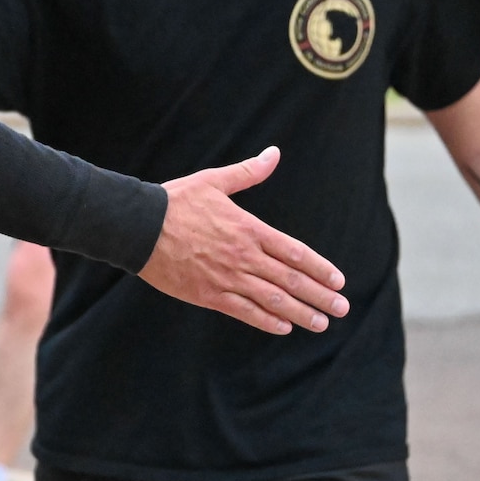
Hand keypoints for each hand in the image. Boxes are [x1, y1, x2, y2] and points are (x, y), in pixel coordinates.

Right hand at [140, 147, 347, 334]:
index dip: (320, 268)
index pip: (295, 252)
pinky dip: (266, 321)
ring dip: (301, 313)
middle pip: (291, 279)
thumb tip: (274, 153)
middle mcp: (243, 255)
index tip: (338, 281)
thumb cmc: (174, 201)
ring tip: (321, 324)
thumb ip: (247, 173)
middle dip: (320, 296)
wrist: (137, 226)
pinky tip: (283, 327)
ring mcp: (227, 277)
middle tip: (342, 309)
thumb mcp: (213, 181)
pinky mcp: (208, 294)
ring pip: (273, 299)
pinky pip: (244, 311)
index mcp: (248, 228)